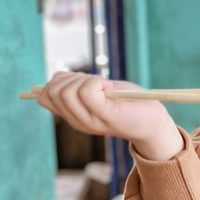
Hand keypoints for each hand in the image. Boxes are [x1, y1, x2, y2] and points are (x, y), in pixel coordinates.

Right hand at [34, 72, 182, 160]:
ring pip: (67, 91)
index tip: (81, 80)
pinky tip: (110, 88)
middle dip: (71, 78)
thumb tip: (58, 76)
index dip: (58, 81)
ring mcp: (89, 120)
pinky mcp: (105, 115)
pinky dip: (98, 81)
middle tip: (95, 82)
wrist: (153, 123)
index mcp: (73, 115)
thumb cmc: (129, 103)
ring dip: (85, 79)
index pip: (45, 97)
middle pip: (53, 91)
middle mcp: (77, 120)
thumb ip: (78, 84)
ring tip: (104, 86)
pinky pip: (87, 91)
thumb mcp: (100, 90)